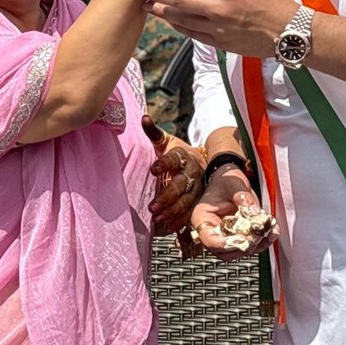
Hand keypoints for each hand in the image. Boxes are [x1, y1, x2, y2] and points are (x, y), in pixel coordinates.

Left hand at [131, 0, 296, 57]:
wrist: (289, 34)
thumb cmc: (275, 2)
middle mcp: (220, 11)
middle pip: (180, 1)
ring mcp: (218, 29)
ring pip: (183, 20)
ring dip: (161, 12)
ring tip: (145, 4)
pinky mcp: (220, 43)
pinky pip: (193, 35)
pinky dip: (178, 26)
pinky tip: (167, 20)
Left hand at [145, 119, 204, 234]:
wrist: (202, 161)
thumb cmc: (177, 152)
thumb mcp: (166, 142)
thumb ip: (154, 133)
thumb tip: (143, 117)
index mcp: (183, 156)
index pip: (173, 159)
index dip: (164, 164)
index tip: (153, 169)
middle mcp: (192, 172)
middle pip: (180, 185)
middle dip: (167, 196)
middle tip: (152, 206)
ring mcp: (197, 187)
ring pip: (187, 201)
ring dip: (173, 211)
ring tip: (158, 218)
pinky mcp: (198, 199)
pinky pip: (191, 211)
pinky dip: (181, 220)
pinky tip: (170, 227)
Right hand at [189, 165, 275, 260]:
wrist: (231, 178)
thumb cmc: (225, 179)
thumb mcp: (233, 184)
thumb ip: (243, 198)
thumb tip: (254, 213)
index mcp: (203, 219)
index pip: (209, 240)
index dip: (224, 244)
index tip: (241, 240)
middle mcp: (213, 231)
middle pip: (224, 252)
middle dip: (242, 247)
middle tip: (257, 236)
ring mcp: (227, 235)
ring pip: (239, 251)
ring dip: (256, 245)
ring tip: (268, 231)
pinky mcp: (240, 235)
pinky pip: (252, 245)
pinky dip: (264, 241)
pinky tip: (273, 230)